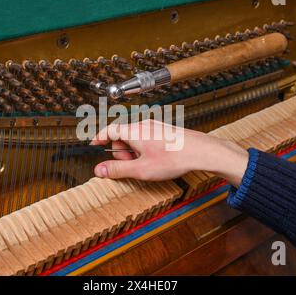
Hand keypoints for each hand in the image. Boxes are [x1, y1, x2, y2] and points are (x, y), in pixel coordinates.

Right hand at [90, 120, 248, 186]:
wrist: (201, 152)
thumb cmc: (174, 158)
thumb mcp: (141, 169)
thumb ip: (118, 169)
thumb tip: (100, 169)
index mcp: (134, 131)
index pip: (109, 130)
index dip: (99, 138)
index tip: (93, 146)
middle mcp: (143, 125)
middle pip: (122, 136)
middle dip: (122, 152)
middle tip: (132, 165)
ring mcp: (154, 126)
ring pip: (135, 138)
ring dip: (134, 152)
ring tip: (146, 164)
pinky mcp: (163, 130)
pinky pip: (146, 138)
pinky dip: (144, 149)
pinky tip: (156, 159)